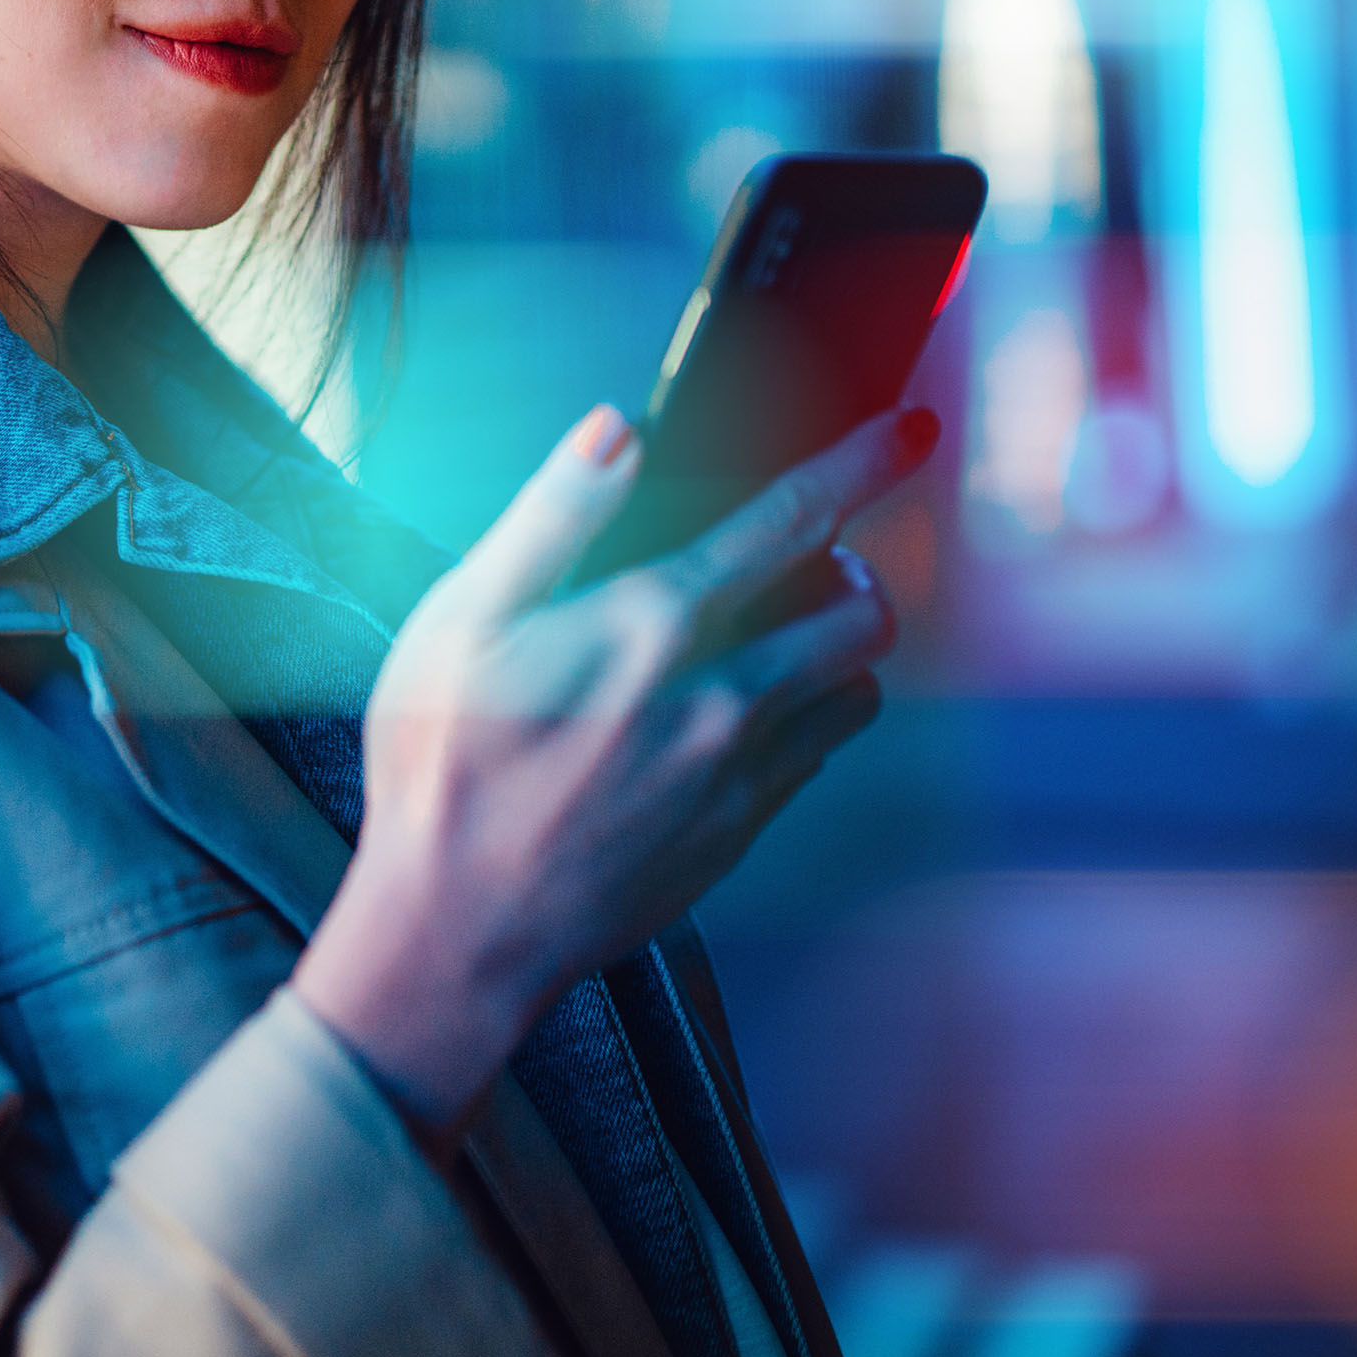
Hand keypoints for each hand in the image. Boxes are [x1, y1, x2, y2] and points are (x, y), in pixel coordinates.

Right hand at [288, 402, 932, 1147]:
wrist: (459, 929)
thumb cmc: (442, 765)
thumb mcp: (461, 618)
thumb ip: (551, 513)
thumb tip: (616, 427)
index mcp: (654, 625)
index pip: (793, 520)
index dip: (862, 463)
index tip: (914, 427)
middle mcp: (721, 697)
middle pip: (861, 610)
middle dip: (851, 564)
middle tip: (804, 554)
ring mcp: (740, 775)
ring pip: (856, 689)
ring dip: (838, 646)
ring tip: (779, 632)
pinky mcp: (739, 834)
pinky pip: (814, 756)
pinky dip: (803, 716)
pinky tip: (735, 713)